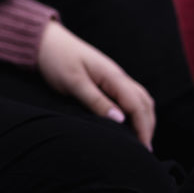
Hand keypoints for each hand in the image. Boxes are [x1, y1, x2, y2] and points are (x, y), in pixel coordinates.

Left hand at [37, 20, 155, 149]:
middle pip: (144, 102)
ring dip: (143, 118)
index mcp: (113, 76)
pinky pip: (128, 95)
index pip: (138, 105)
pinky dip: (134, 110)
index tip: (144, 149)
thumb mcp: (74, 82)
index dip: (143, 128)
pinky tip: (127, 122)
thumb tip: (120, 120)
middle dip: (148, 126)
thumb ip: (96, 100)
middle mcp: (117, 76)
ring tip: (140, 140)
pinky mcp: (104, 79)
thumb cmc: (56, 60)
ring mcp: (112, 76)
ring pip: (139, 98)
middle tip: (145, 151)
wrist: (45, 42)